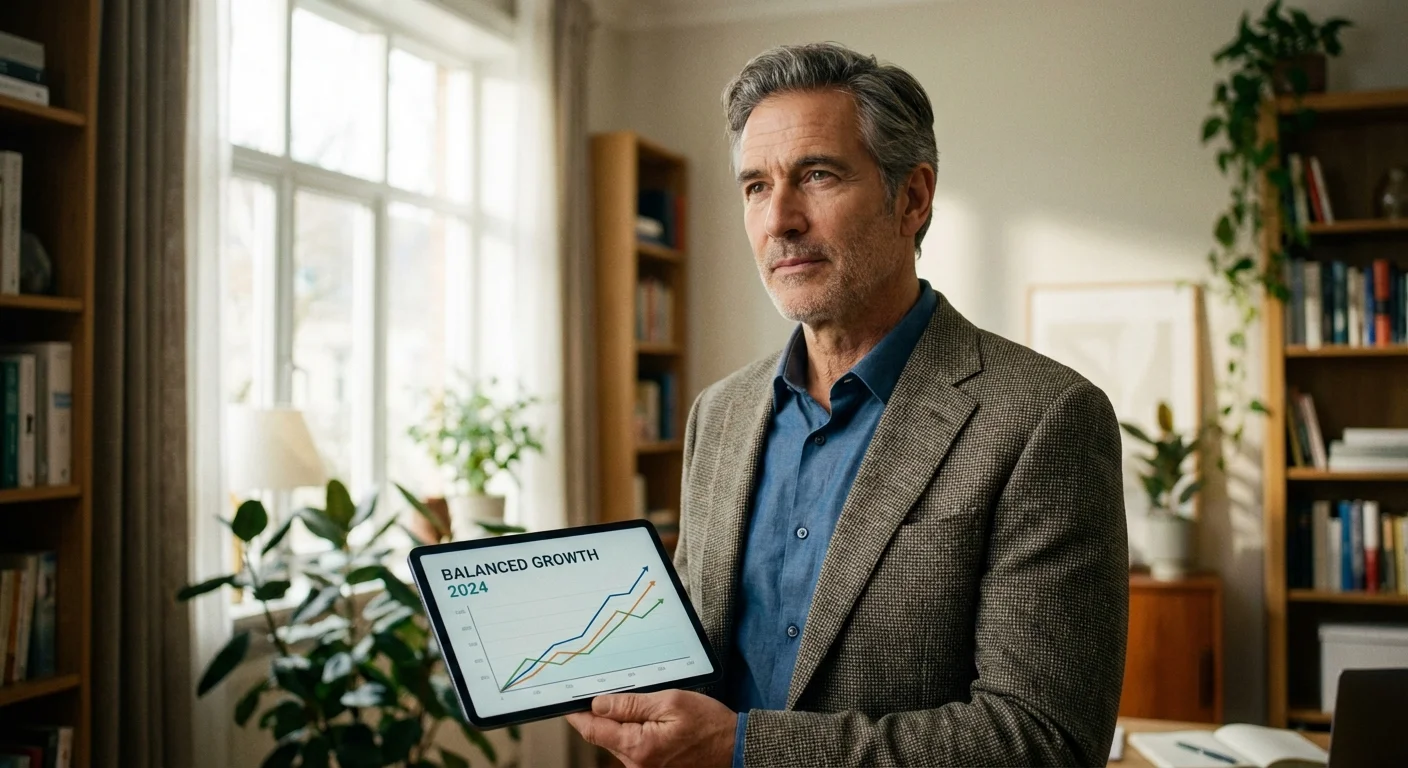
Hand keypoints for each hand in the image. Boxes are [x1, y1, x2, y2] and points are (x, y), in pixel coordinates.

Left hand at [565, 689, 736, 767]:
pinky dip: (631, 730)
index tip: (566, 700)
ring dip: (619, 721)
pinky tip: (648, 717)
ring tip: (639, 702)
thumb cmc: (708, 725)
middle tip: (605, 690)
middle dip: (601, 713)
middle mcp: (637, 764)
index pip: (594, 730)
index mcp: (639, 747)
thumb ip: (631, 704)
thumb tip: (599, 704)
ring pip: (617, 740)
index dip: (577, 713)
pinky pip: (631, 746)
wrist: (734, 747)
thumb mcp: (670, 702)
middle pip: (603, 735)